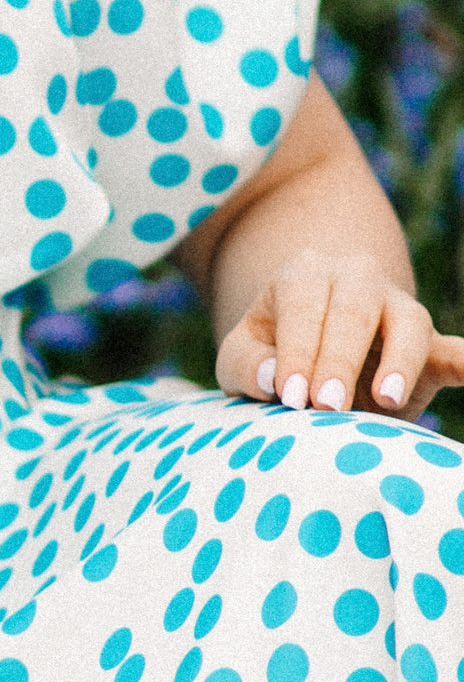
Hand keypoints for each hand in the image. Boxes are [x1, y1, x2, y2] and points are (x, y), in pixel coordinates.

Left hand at [215, 248, 463, 421]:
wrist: (305, 362)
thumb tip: (272, 376)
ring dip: (399, 362)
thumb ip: (246, 364)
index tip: (291, 397)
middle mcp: (356, 279)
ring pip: (409, 323)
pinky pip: (454, 350)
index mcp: (304, 275)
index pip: (303, 307)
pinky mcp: (428, 345)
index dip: (298, 352)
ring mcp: (397, 308)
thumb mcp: (240, 357)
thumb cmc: (265, 357)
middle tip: (326, 406)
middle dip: (341, 361)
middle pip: (356, 311)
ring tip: (384, 401)